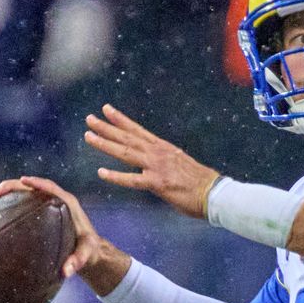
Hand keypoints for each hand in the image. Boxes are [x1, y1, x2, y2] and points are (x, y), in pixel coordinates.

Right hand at [0, 176, 99, 279]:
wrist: (88, 249)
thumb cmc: (89, 250)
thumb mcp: (86, 254)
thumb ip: (78, 261)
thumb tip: (67, 272)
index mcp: (67, 203)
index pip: (51, 188)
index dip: (37, 183)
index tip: (23, 181)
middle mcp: (55, 199)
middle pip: (31, 187)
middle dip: (12, 186)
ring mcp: (44, 204)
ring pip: (21, 192)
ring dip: (3, 191)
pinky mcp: (37, 210)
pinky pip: (19, 202)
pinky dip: (4, 203)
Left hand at [83, 104, 220, 217]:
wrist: (215, 193)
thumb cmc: (202, 182)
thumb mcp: (182, 164)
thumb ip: (167, 161)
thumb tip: (159, 163)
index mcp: (164, 148)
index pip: (137, 130)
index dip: (120, 119)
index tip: (106, 109)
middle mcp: (158, 153)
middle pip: (127, 137)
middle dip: (106, 127)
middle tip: (89, 119)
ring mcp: (157, 167)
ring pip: (126, 152)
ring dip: (105, 144)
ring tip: (88, 136)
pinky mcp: (158, 184)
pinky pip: (132, 180)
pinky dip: (116, 176)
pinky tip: (101, 172)